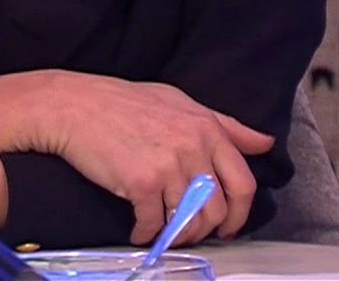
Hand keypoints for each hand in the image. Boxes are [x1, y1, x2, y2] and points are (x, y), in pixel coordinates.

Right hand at [28, 73, 270, 246]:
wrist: (74, 106)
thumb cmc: (124, 102)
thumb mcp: (181, 102)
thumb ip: (225, 125)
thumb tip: (264, 143)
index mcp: (206, 128)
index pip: (243, 183)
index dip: (239, 213)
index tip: (229, 226)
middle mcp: (192, 147)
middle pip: (218, 210)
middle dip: (207, 230)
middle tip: (191, 234)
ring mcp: (168, 166)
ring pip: (189, 222)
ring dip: (177, 236)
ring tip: (164, 232)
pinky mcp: (141, 183)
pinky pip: (153, 224)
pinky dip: (146, 234)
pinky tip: (138, 229)